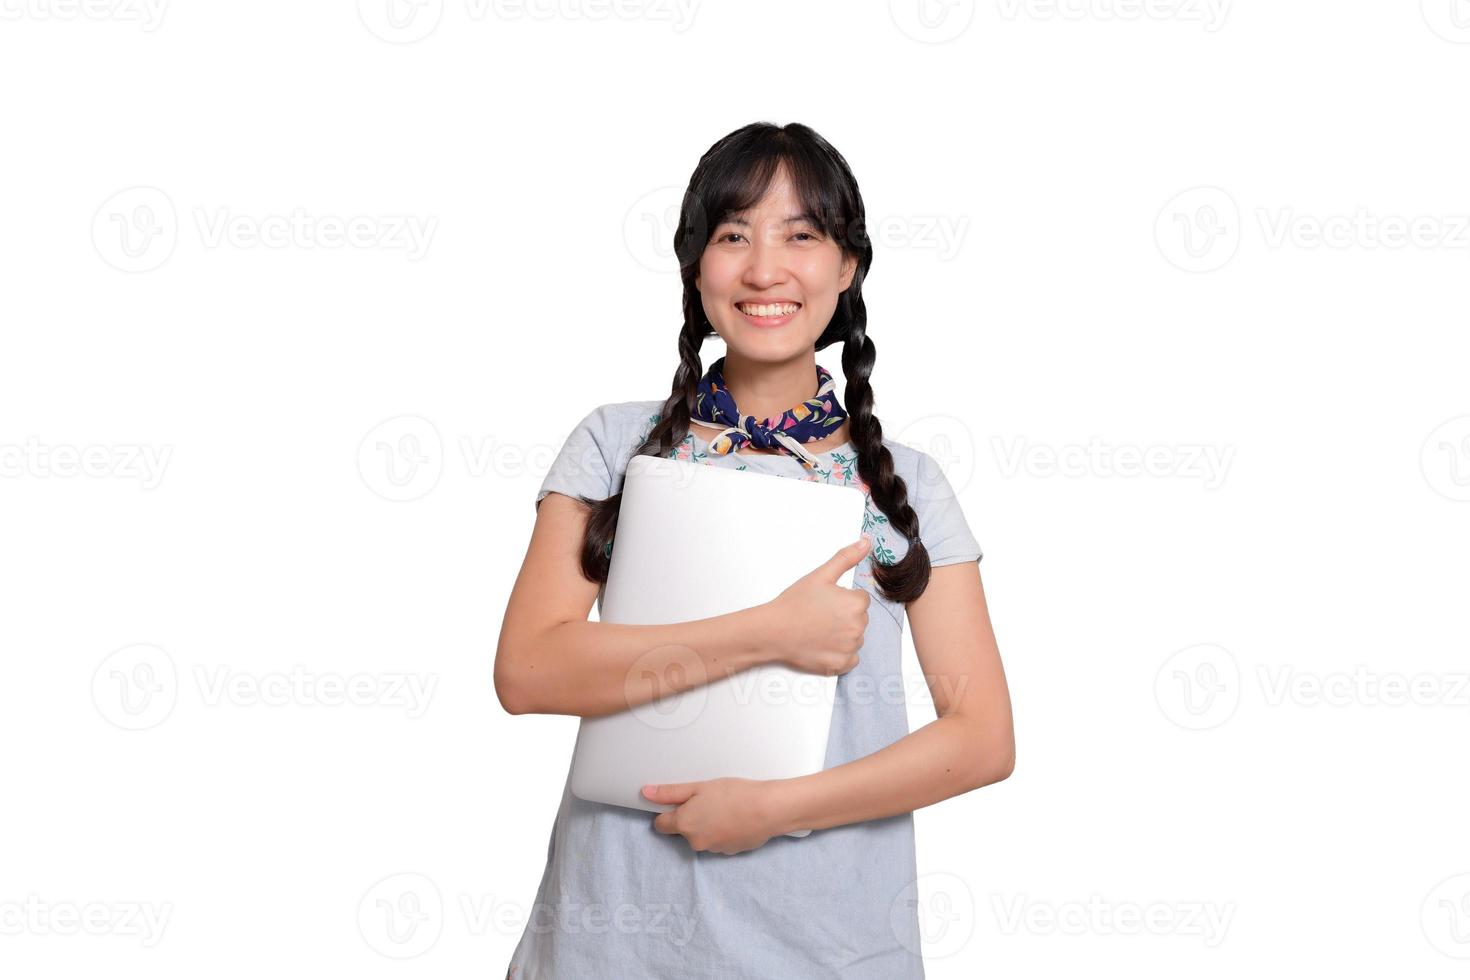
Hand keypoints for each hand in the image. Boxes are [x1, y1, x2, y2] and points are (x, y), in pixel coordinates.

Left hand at [643, 778, 790, 854]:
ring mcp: (713, 849)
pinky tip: (736, 818)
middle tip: (708, 800)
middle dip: (692, 818)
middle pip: (684, 831)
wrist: (768, 810)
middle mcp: (695, 841)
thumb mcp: (699, 787)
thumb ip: (670, 793)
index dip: (667, 813)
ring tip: (726, 808)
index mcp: (684, 824)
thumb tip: (646, 793)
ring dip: (708, 825)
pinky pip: (719, 840)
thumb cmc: (734, 794)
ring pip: (703, 836)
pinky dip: (723, 832)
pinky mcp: (729, 852)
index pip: (661, 825)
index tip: (679, 803)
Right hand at [759, 536, 871, 674]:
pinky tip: (823, 645)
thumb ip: (846, 558)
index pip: (861, 599)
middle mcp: (858, 628)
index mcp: (856, 604)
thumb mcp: (820, 575)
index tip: (826, 602)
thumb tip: (866, 542)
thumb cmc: (794, 603)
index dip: (843, 599)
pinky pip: (850, 658)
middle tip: (819, 615)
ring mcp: (850, 648)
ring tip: (819, 629)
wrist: (773, 631)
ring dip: (843, 635)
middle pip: (859, 619)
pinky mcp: (841, 665)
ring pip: (855, 638)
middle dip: (844, 616)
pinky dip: (840, 653)